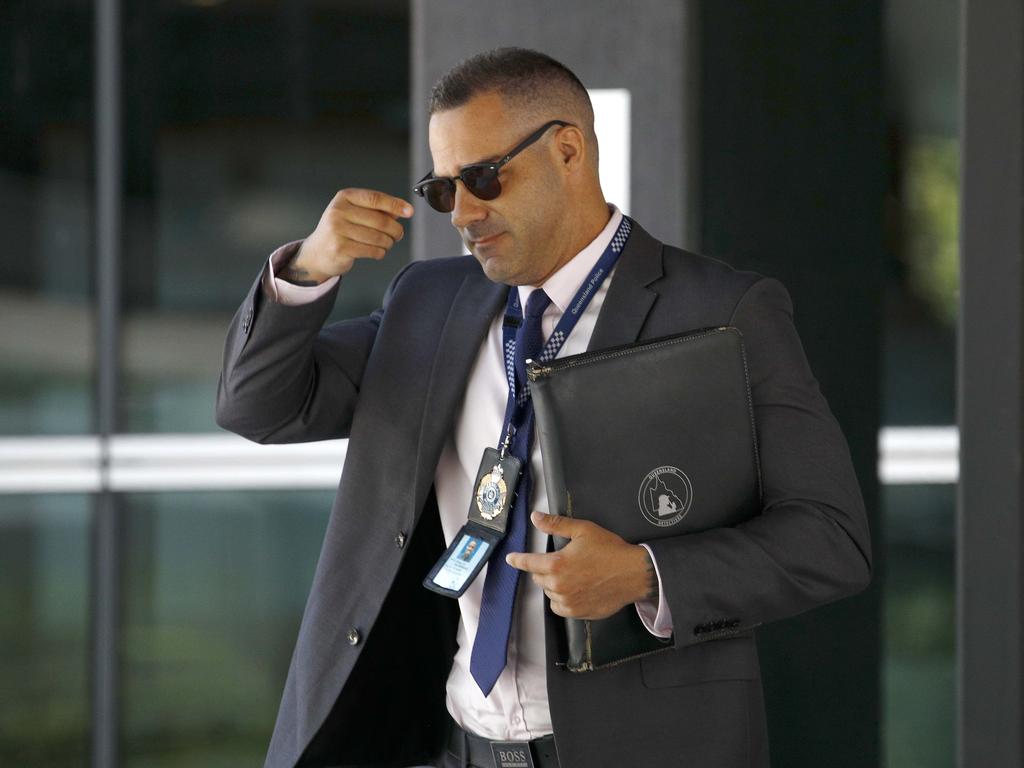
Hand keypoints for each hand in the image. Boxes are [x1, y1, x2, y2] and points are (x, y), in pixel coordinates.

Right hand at [282, 188, 413, 284]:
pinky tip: (377, 251)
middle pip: (380, 220)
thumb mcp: (355, 213)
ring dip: (388, 243)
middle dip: (395, 230)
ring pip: (378, 237)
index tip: (409, 211)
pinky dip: (380, 252)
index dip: (395, 205)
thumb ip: (378, 210)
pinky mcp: (340, 248)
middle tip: (398, 234)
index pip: (375, 198)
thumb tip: (404, 209)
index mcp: (344, 197)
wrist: (317, 252)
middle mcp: (339, 211)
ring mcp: (338, 230)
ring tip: (387, 243)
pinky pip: (372, 250)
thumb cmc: (341, 230)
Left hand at [505, 511, 657, 619]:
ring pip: (549, 593)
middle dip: (544, 569)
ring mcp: (568, 602)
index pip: (528, 563)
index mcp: (557, 564)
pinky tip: (574, 590)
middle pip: (539, 578)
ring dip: (553, 584)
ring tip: (571, 575)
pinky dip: (562, 599)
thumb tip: (536, 518)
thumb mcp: (583, 530)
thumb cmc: (610, 550)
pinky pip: (560, 607)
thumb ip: (556, 525)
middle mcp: (559, 586)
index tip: (511, 559)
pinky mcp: (578, 613)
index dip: (518, 560)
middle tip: (562, 561)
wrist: (634, 574)